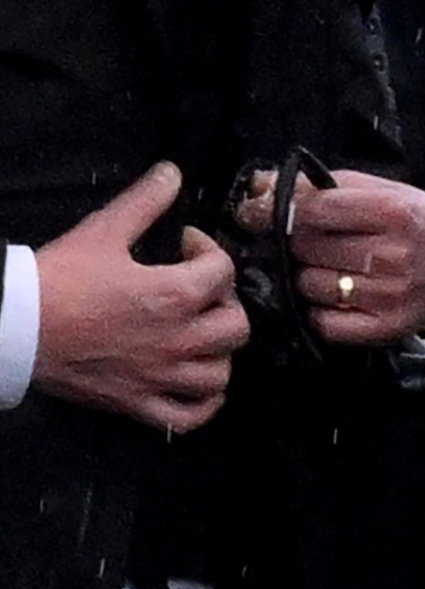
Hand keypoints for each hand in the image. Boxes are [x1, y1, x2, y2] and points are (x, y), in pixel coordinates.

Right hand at [31, 163, 248, 431]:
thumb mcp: (103, 231)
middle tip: (201, 291)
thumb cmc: (57, 280)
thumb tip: (172, 172)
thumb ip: (144, 201)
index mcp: (174, 295)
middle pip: (237, 326)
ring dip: (218, 353)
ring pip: (220, 374)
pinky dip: (203, 404)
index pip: (224, 270)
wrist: (13, 326)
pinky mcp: (136, 403)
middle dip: (225, 302)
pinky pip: (189, 416)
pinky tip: (198, 384)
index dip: (209, 249)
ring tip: (200, 334)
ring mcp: (159, 376)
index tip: (186, 245)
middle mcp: (177, 340)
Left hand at [241, 169, 424, 346]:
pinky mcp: (384, 328)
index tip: (257, 211)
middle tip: (304, 241)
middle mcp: (392, 254)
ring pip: (308, 285)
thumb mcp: (387, 192)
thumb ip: (327, 185)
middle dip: (294, 241)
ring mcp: (388, 295)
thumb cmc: (421, 226)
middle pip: (305, 247)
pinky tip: (332, 296)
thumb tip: (261, 183)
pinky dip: (317, 309)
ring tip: (325, 268)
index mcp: (393, 212)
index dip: (278, 209)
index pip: (314, 209)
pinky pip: (323, 321)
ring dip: (305, 276)